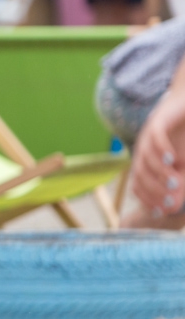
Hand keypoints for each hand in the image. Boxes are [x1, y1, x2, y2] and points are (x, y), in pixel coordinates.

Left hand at [129, 94, 184, 215]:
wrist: (184, 107)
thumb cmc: (183, 139)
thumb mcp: (182, 166)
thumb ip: (178, 183)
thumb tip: (173, 207)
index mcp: (144, 162)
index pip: (137, 185)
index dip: (147, 199)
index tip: (162, 211)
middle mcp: (141, 151)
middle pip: (139, 173)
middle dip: (154, 189)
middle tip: (172, 198)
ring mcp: (146, 136)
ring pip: (146, 157)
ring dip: (160, 172)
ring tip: (175, 181)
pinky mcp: (156, 122)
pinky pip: (155, 137)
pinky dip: (162, 149)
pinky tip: (173, 159)